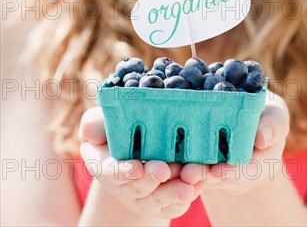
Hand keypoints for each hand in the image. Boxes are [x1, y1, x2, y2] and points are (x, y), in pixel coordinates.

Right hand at [79, 107, 203, 218]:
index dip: (122, 171)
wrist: (137, 140)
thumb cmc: (116, 125)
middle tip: (165, 170)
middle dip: (151, 180)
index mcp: (103, 163)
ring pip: (157, 200)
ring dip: (173, 192)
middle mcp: (121, 186)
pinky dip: (185, 197)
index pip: (108, 172)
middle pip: (136, 188)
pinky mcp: (160, 203)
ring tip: (188, 184)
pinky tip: (198, 184)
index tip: (137, 167)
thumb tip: (89, 129)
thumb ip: (95, 122)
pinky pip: (173, 206)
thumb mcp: (103, 120)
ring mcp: (141, 197)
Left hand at [179, 89, 289, 195]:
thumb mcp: (276, 116)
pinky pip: (194, 167)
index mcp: (263, 164)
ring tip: (175, 168)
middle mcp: (241, 174)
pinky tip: (169, 160)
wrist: (252, 117)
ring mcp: (223, 173)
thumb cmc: (266, 114)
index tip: (217, 171)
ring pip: (205, 177)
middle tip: (188, 173)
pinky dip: (182, 164)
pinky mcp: (205, 166)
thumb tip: (261, 138)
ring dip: (190, 173)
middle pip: (222, 179)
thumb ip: (272, 126)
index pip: (249, 173)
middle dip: (204, 176)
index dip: (233, 173)